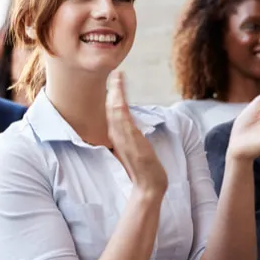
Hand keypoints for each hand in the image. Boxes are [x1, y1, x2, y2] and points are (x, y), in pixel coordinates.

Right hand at [106, 71, 166, 193]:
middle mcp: (117, 135)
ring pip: (115, 109)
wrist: (148, 186)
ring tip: (117, 76)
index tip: (114, 83)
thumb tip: (130, 132)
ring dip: (116, 91)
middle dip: (113, 89)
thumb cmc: (142, 171)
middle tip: (115, 73)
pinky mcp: (130, 139)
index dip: (112, 97)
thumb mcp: (134, 152)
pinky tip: (119, 93)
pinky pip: (122, 117)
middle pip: (111, 108)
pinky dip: (119, 103)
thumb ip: (129, 141)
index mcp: (118, 137)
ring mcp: (123, 137)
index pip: (113, 113)